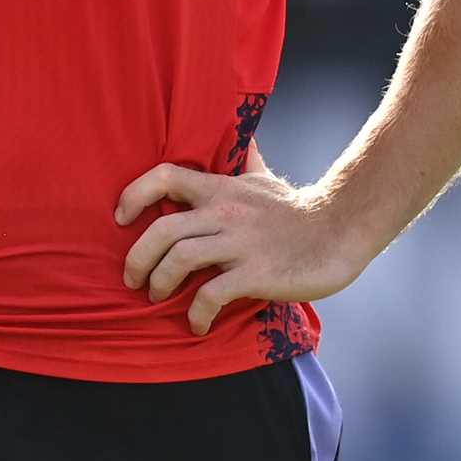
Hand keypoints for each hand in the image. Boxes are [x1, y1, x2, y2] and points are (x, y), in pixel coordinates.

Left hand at [114, 142, 360, 336]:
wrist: (340, 230)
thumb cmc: (297, 209)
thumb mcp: (264, 178)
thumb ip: (245, 161)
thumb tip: (241, 136)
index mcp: (220, 189)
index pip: (164, 176)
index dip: (133, 195)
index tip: (120, 218)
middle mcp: (224, 213)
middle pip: (161, 230)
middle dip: (137, 259)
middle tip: (132, 279)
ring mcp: (239, 244)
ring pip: (179, 260)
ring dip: (160, 283)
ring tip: (158, 298)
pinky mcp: (256, 273)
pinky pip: (211, 295)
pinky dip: (196, 313)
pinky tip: (197, 324)